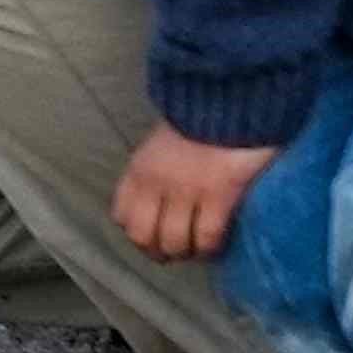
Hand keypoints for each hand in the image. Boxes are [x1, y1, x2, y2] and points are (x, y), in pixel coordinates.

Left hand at [112, 119, 278, 261]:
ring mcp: (186, 191)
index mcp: (138, 170)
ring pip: (174, 242)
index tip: (154, 238)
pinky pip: (206, 236)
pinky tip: (216, 246)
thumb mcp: (160, 145)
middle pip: (144, 237)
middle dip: (159, 251)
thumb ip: (155, 171)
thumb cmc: (198, 121)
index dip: (137, 234)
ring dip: (185, 253)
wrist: (229, 99)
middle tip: (177, 252)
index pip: (122, 217)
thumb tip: (158, 200)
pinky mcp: (218, 195)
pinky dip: (209, 248)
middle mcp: (156, 184)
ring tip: (197, 251)